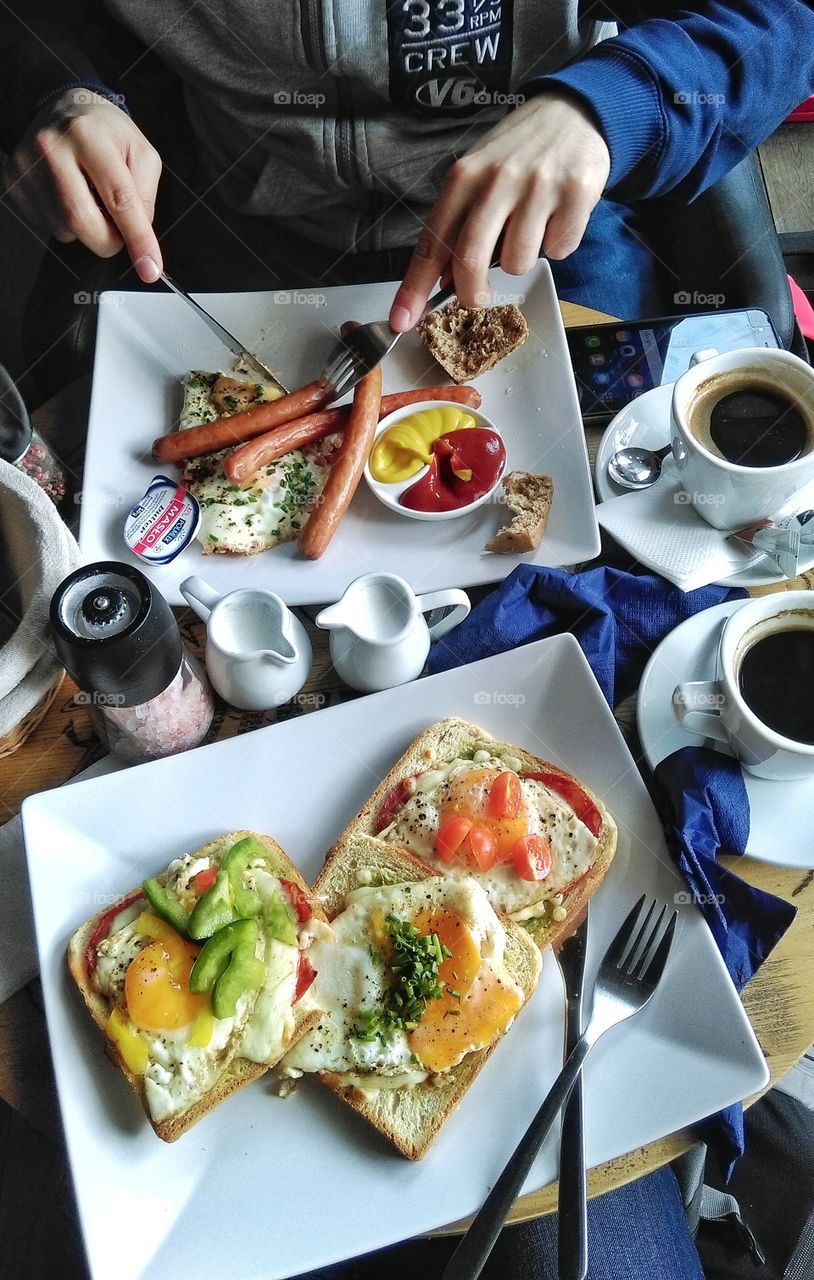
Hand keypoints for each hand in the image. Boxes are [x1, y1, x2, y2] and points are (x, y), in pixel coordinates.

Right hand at [1, 88, 162, 281]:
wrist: (63, 108)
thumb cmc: (105, 133)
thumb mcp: (140, 153)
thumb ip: (145, 196)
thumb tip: (138, 238)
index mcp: (88, 135)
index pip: (119, 200)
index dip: (137, 239)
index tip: (150, 268)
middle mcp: (51, 148)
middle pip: (82, 222)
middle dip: (108, 240)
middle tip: (116, 227)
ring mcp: (26, 166)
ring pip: (64, 230)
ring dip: (85, 228)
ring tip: (87, 195)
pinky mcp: (13, 182)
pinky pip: (45, 226)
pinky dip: (64, 222)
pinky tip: (67, 195)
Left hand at [389, 92, 609, 331]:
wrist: (574, 111)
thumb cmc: (518, 153)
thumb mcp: (478, 176)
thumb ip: (459, 224)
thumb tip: (443, 280)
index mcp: (464, 177)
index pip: (432, 241)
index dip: (415, 287)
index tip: (402, 321)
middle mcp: (497, 179)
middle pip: (470, 260)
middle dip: (471, 292)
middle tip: (478, 296)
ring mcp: (537, 185)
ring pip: (517, 262)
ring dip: (522, 259)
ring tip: (531, 227)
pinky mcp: (575, 193)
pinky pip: (558, 250)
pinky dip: (557, 244)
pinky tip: (556, 217)